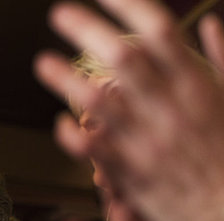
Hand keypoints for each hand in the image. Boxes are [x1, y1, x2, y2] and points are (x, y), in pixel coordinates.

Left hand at [34, 0, 223, 220]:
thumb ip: (222, 59)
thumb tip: (210, 21)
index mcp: (198, 85)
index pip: (160, 31)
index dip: (128, 6)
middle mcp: (171, 108)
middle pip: (123, 56)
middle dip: (86, 29)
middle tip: (58, 13)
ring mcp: (149, 142)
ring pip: (99, 100)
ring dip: (66, 78)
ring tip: (42, 63)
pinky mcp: (132, 174)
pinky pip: (92, 149)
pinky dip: (72, 133)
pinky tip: (60, 121)